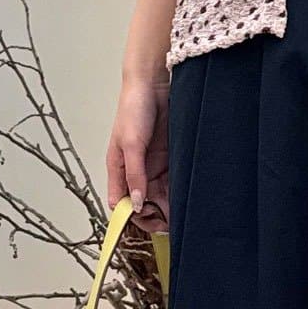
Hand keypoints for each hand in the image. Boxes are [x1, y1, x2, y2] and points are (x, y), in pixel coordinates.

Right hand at [106, 74, 169, 233]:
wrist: (154, 83)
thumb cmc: (133, 108)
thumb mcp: (131, 144)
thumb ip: (134, 174)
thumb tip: (136, 203)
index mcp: (118, 170)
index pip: (121, 203)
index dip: (133, 217)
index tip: (149, 223)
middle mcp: (135, 171)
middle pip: (143, 204)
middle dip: (155, 216)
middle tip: (172, 224)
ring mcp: (153, 166)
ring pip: (160, 196)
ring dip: (170, 207)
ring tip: (184, 215)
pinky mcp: (170, 159)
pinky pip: (174, 182)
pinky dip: (179, 192)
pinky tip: (189, 199)